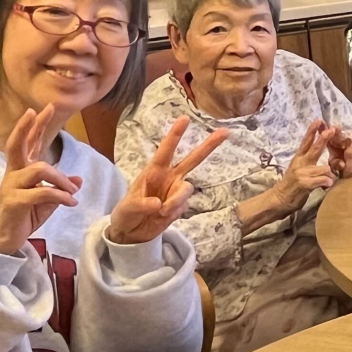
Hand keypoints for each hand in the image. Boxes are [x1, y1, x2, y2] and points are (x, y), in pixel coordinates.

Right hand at [0, 107, 82, 256]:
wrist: (4, 238)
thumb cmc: (24, 215)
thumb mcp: (47, 201)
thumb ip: (60, 187)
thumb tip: (78, 179)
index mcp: (21, 170)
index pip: (28, 142)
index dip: (35, 125)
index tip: (46, 107)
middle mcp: (14, 173)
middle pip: (17, 144)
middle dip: (30, 126)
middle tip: (42, 111)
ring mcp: (11, 186)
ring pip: (40, 169)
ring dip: (61, 179)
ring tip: (73, 192)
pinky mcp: (14, 201)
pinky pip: (42, 193)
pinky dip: (60, 196)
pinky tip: (71, 202)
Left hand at [109, 117, 230, 245]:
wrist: (132, 233)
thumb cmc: (126, 213)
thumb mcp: (127, 209)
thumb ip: (141, 204)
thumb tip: (159, 204)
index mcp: (154, 171)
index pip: (166, 150)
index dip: (175, 134)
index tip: (185, 118)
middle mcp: (169, 177)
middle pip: (193, 159)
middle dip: (209, 145)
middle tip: (225, 132)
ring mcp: (176, 191)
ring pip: (187, 188)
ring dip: (177, 200)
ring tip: (162, 212)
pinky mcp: (181, 205)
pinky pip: (183, 206)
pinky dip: (173, 213)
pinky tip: (162, 217)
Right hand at [270, 120, 339, 209]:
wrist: (279, 199)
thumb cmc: (293, 185)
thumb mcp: (300, 170)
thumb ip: (311, 164)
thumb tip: (328, 162)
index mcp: (299, 158)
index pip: (306, 142)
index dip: (312, 131)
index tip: (319, 120)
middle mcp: (300, 163)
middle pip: (314, 149)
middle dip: (323, 139)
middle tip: (331, 130)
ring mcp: (301, 173)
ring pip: (324, 168)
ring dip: (330, 175)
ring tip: (329, 181)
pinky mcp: (304, 183)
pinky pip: (321, 180)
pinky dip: (327, 182)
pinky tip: (328, 185)